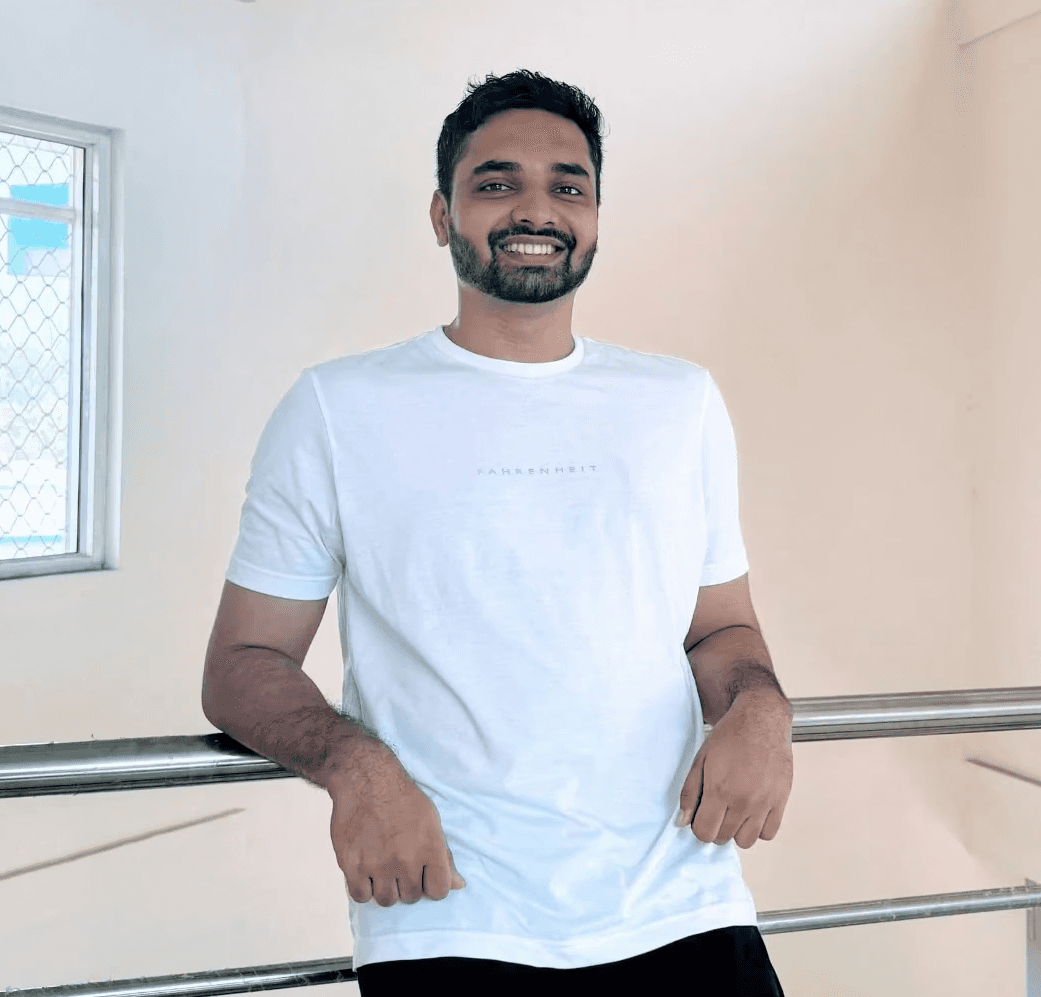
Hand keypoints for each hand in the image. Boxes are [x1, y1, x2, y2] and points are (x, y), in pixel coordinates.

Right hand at [328, 741, 465, 905]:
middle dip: (407, 884)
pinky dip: (363, 887)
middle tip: (399, 865)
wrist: (366, 779)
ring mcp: (378, 865)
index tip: (423, 874)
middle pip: (411, 896)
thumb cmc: (402, 798)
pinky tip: (365, 871)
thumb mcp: (431, 820)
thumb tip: (459, 886)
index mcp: (429, 849)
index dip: (431, 884)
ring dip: (385, 887)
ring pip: (386, 900)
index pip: (439, 891)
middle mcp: (405, 861)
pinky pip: (360, 896)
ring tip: (382, 867)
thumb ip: (444, 857)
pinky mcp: (352, 865)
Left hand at [678, 693, 793, 848]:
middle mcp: (744, 801)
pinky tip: (751, 810)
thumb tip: (683, 821)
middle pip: (723, 837)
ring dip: (736, 830)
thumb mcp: (701, 759)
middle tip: (716, 807)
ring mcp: (765, 803)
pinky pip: (769, 833)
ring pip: (746, 841)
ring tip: (734, 810)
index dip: (698, 826)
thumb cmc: (731, 735)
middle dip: (715, 826)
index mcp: (720, 790)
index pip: (705, 832)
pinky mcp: (781, 801)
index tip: (700, 814)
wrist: (761, 719)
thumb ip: (690, 792)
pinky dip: (758, 828)